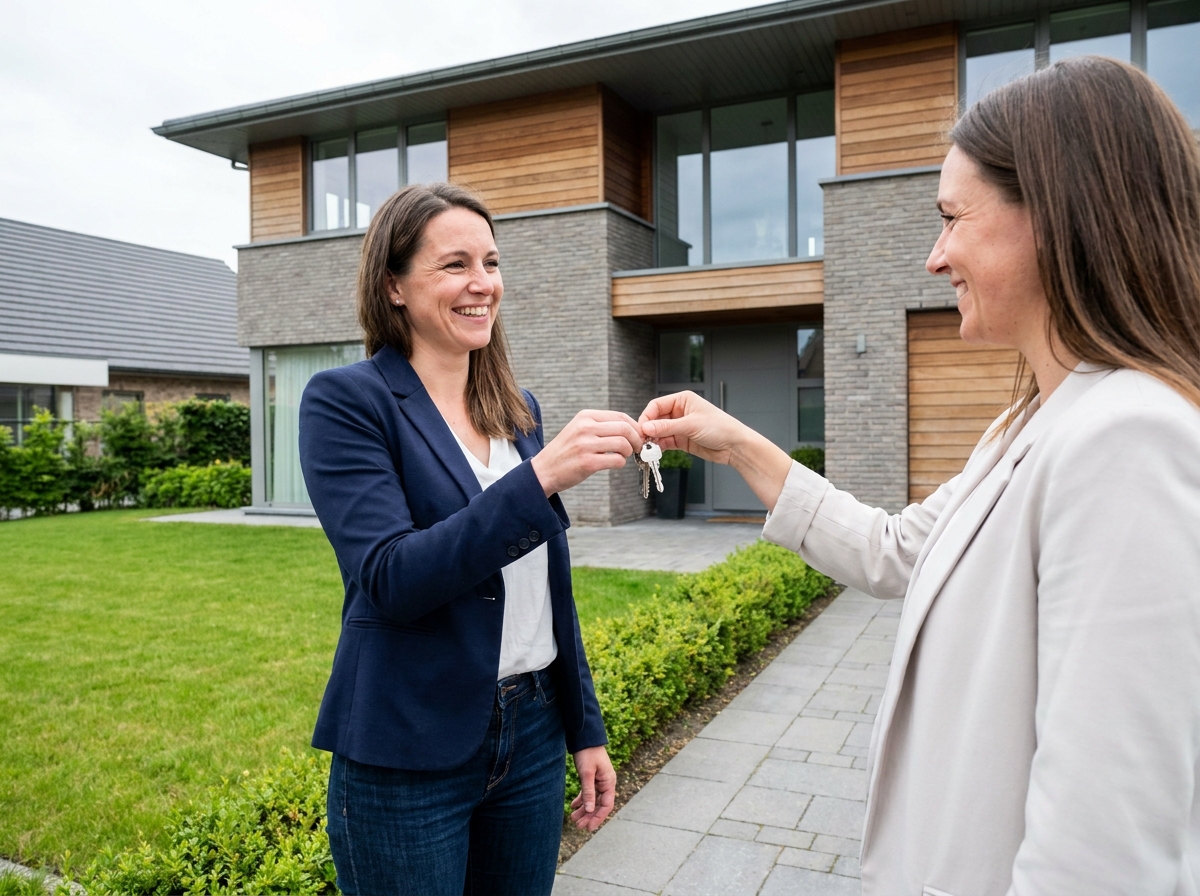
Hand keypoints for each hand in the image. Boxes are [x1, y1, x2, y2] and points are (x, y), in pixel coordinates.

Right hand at [531, 410, 642, 496]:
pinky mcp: (588, 463)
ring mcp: (586, 445)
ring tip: (623, 456)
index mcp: (585, 417)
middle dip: (636, 439)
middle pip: (625, 429)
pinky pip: (617, 460)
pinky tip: (614, 463)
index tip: (637, 436)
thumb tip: (630, 428)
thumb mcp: (579, 429)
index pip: (620, 416)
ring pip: (623, 444)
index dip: (634, 427)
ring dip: (629, 452)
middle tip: (637, 448)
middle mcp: (585, 428)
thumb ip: (601, 426)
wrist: (544, 470)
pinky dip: (620, 463)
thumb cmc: (565, 451)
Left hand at [570, 745, 615, 831]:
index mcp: (609, 782)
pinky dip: (581, 800)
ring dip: (584, 810)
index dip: (598, 817)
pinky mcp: (592, 777)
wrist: (584, 738)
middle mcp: (606, 783)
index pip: (607, 805)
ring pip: (593, 800)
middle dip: (589, 816)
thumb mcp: (587, 773)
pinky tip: (573, 806)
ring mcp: (599, 780)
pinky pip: (588, 793)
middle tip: (578, 826)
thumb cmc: (587, 753)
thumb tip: (589, 810)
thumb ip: (588, 792)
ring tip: (573, 819)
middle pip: (599, 804)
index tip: (588, 827)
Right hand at [640, 391, 793, 511]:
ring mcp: (680, 427)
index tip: (642, 429)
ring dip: (653, 440)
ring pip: (659, 432)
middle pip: (656, 419)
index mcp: (682, 400)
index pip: (657, 405)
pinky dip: (659, 447)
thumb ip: (667, 427)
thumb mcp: (691, 425)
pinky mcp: (682, 440)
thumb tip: (646, 428)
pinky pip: (665, 442)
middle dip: (649, 430)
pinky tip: (655, 452)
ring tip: (648, 449)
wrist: (735, 446)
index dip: (647, 417)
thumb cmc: (720, 427)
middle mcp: (679, 412)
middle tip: (642, 441)